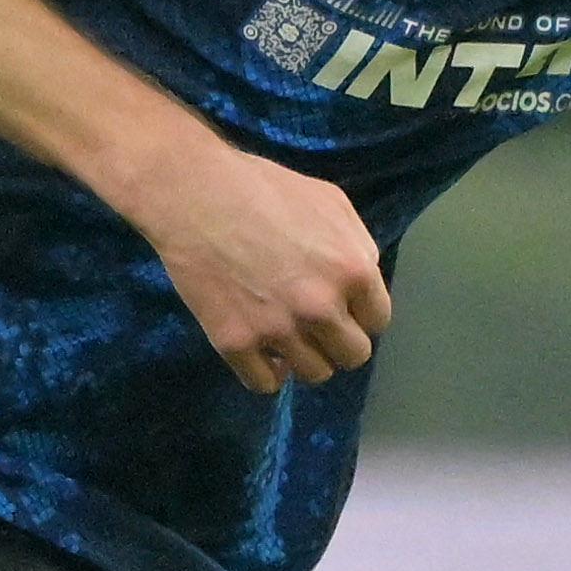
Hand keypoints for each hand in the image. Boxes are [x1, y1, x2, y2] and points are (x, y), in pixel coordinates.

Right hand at [121, 140, 392, 390]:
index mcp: (353, 270)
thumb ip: (356, 245)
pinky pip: (265, 384)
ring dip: (304, 359)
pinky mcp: (235, 342)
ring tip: (286, 339)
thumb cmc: (262, 186)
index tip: (340, 309)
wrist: (192, 193)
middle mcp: (321, 307)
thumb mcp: (330, 202)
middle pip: (352, 355)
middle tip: (314, 326)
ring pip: (314, 374)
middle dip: (337, 342)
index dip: (358, 315)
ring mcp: (278, 329)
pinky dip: (266, 373)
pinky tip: (261, 353)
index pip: (377, 321)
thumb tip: (361, 281)